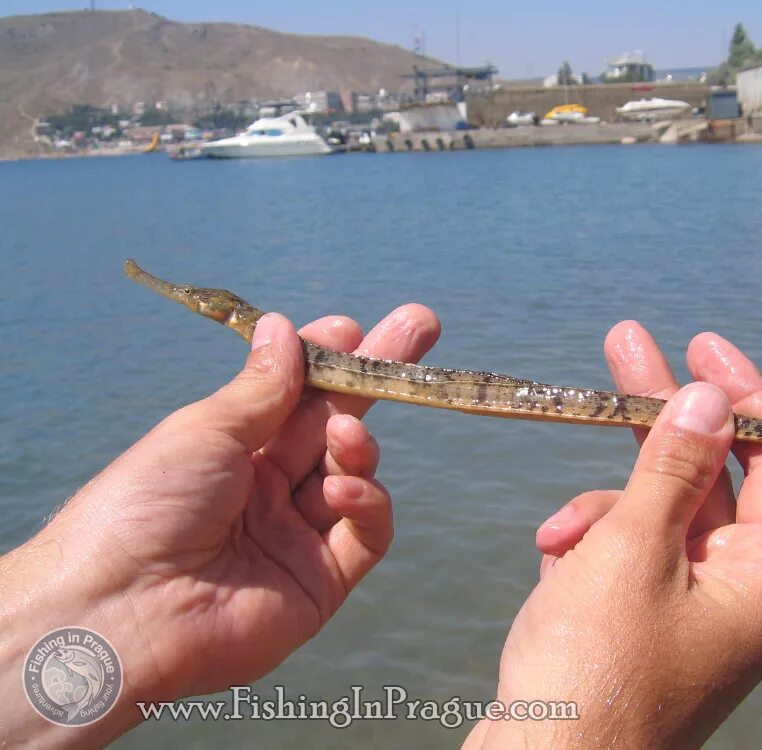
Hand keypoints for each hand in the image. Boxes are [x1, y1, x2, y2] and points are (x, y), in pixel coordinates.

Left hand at [0, 305, 438, 747]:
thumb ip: (263, 387)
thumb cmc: (145, 505)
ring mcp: (298, 534)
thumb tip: (283, 326)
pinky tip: (342, 487)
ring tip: (346, 432)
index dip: (327, 359)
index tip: (352, 326)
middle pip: (337, 422)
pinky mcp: (322, 581)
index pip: (296, 395)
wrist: (120, 610)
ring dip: (360, 443)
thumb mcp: (205, 430)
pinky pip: (366, 533)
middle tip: (420, 325)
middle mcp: (270, 488)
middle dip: (377, 374)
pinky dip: (368, 501)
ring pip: (355, 472)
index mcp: (235, 448)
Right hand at [465, 325, 761, 748]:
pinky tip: (553, 565)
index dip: (742, 394)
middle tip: (624, 345)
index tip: (700, 343)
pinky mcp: (645, 621)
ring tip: (555, 543)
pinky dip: (587, 546)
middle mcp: (741, 591)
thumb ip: (672, 467)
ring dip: (601, 510)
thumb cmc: (593, 674)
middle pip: (709, 475)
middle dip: (659, 417)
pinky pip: (626, 553)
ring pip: (655, 513)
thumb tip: (711, 397)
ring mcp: (691, 608)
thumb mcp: (632, 552)